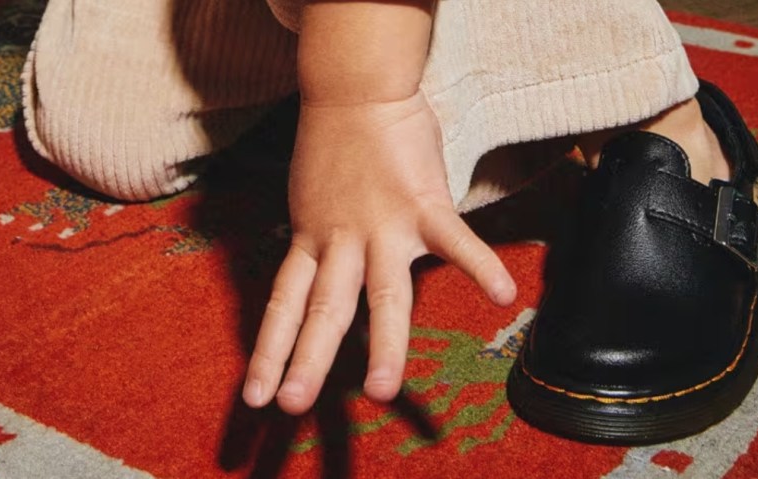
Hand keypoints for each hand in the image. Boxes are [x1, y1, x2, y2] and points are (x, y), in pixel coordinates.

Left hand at [242, 92, 516, 413]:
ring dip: (383, 344)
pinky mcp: (423, 204)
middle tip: (293, 405)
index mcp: (311, 241)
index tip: (253, 395)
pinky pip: (457, 240)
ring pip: (381, 293)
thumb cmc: (335, 145)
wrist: (355, 89)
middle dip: (309, 360)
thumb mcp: (310, 202)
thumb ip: (320, 243)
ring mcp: (381, 225)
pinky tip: (504, 296)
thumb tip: (327, 277)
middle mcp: (340, 241)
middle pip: (323, 310)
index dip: (268, 351)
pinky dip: (481, 267)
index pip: (284, 305)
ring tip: (384, 391)